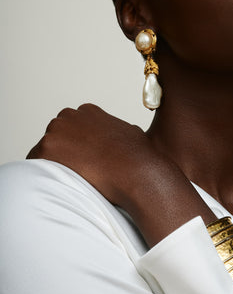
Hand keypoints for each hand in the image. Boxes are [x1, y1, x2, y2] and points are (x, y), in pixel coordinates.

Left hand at [27, 104, 214, 245]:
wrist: (135, 170)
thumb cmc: (137, 156)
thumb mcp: (131, 133)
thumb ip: (119, 130)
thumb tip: (125, 135)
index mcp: (89, 111)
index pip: (71, 126)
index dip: (75, 144)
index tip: (83, 158)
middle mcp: (69, 116)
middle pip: (55, 135)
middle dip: (62, 151)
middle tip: (75, 170)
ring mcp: (56, 130)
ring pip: (44, 149)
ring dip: (53, 163)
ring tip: (71, 179)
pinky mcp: (46, 147)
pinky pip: (34, 163)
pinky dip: (43, 174)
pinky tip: (62, 182)